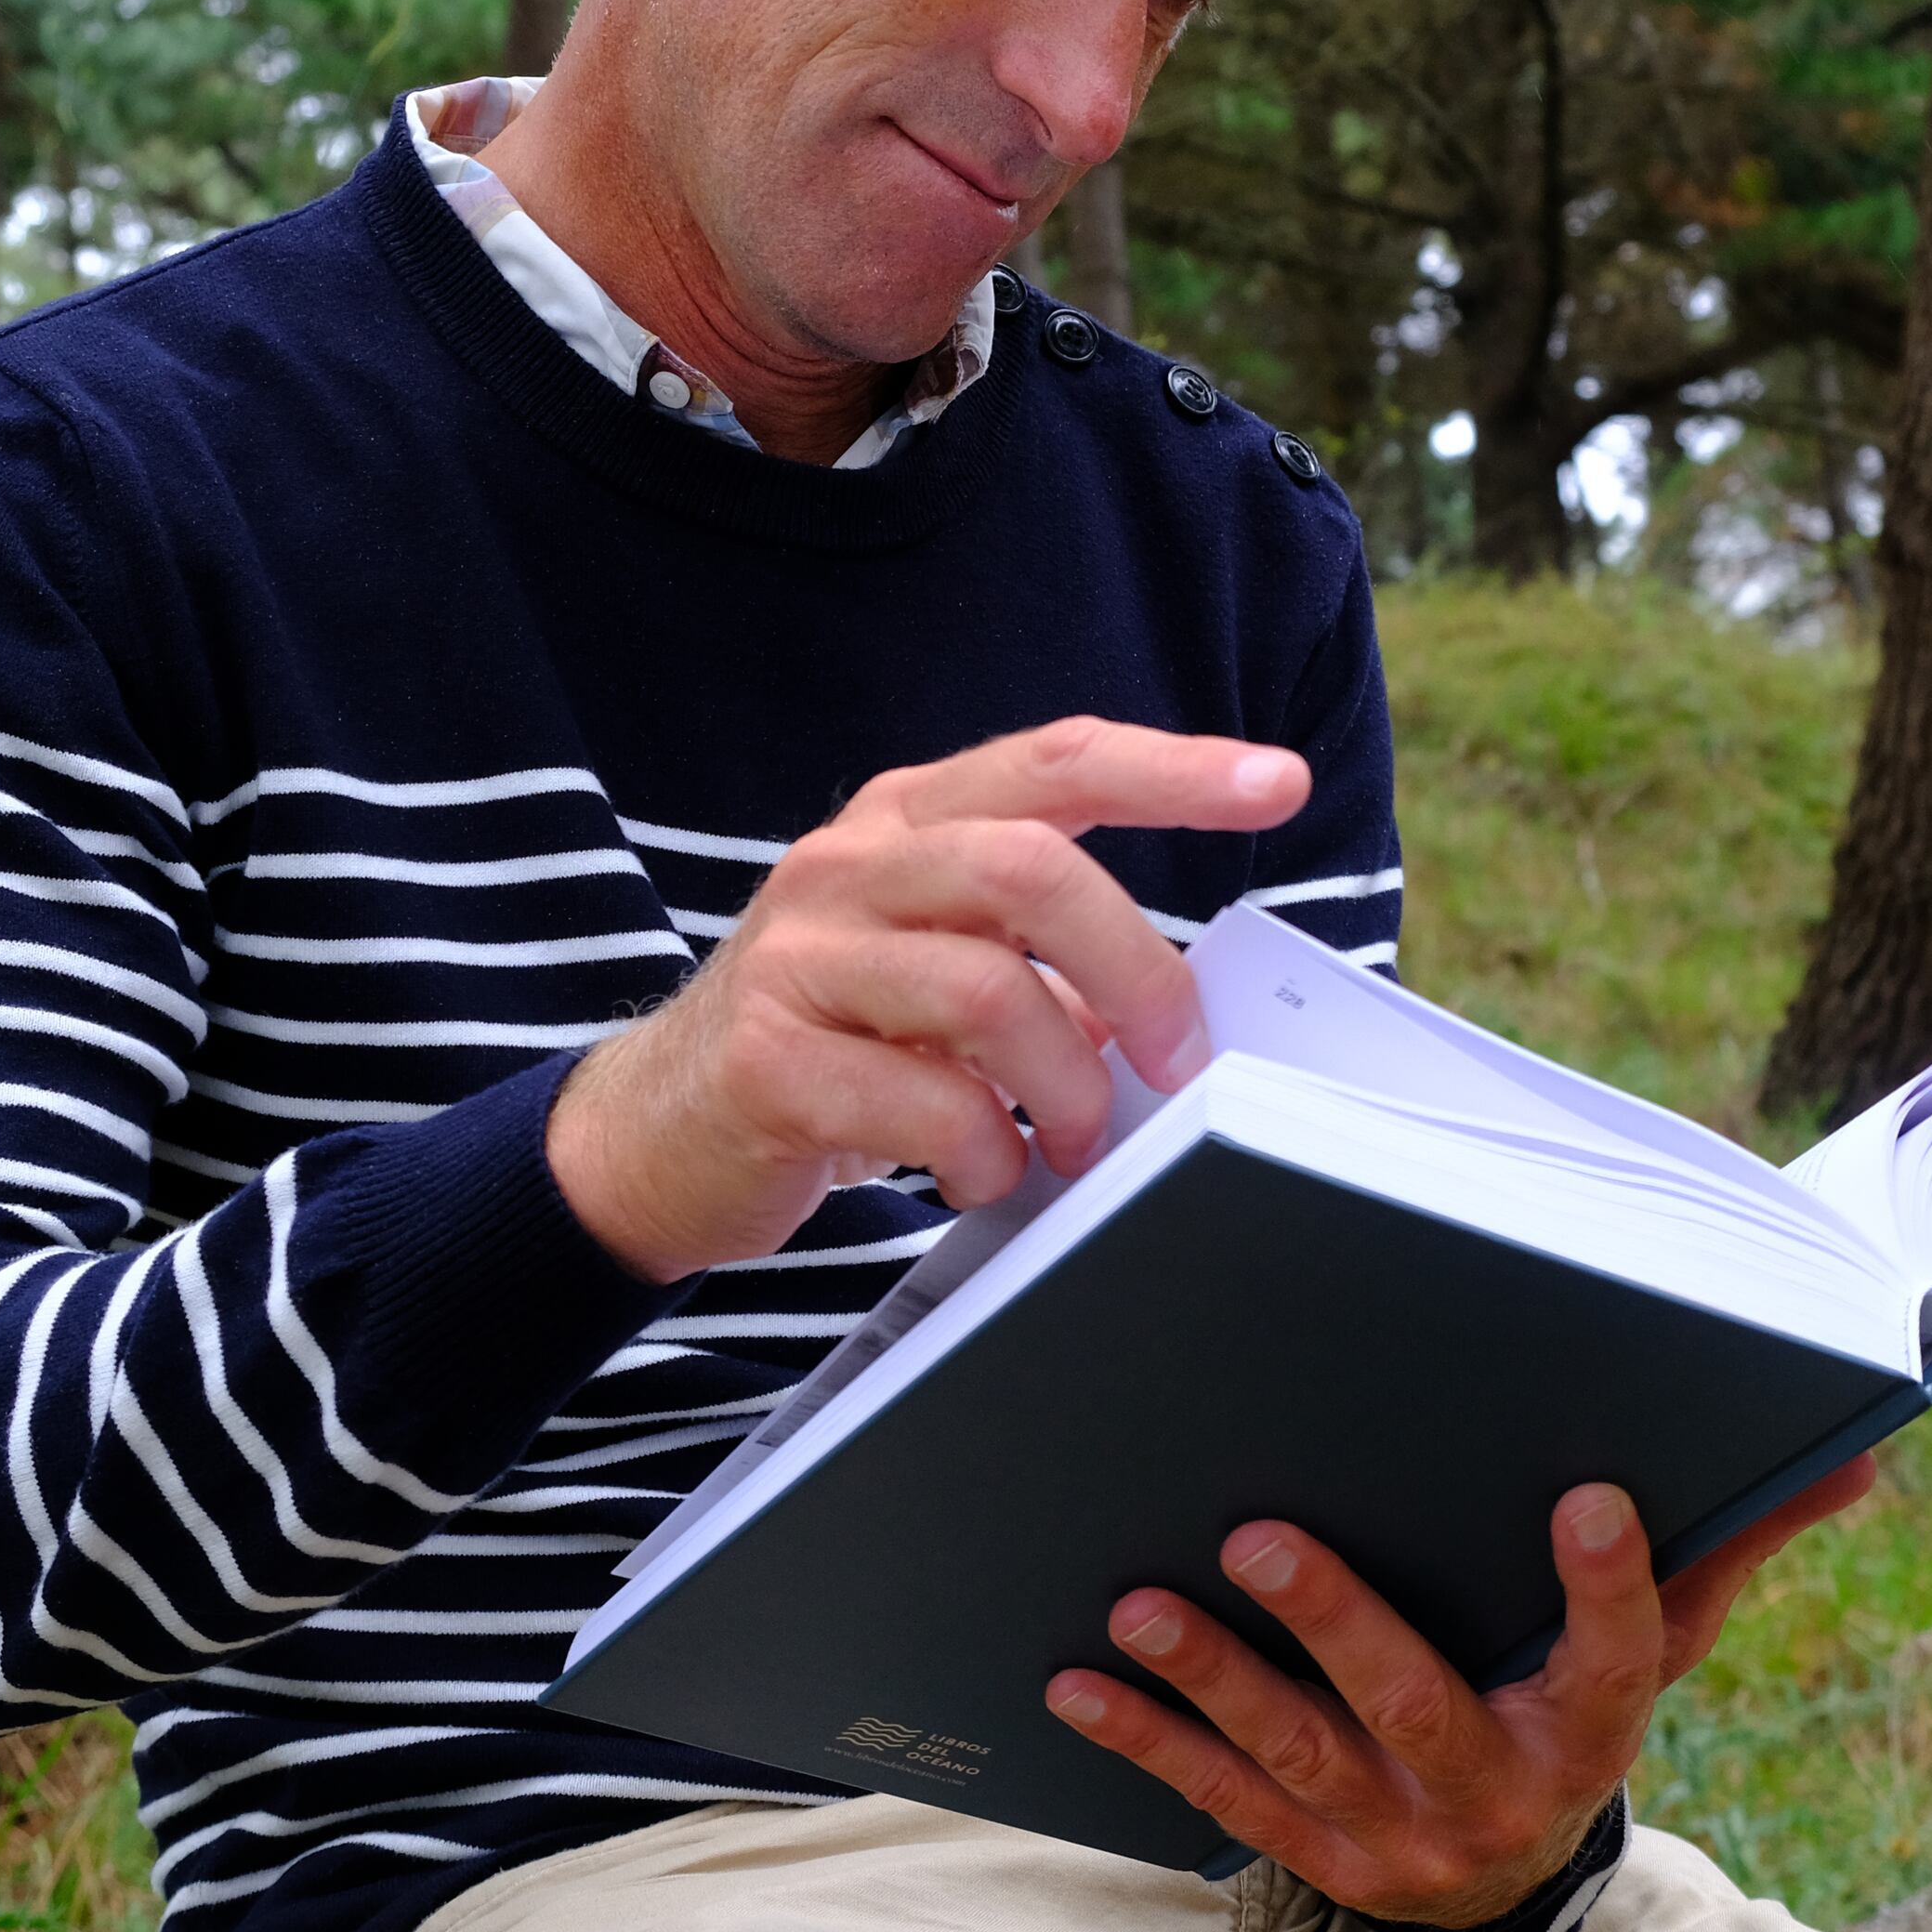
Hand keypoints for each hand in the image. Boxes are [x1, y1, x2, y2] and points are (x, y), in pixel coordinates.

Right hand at [546, 716, 1312, 1283]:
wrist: (656, 1131)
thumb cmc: (830, 1042)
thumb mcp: (933, 966)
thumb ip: (1038, 956)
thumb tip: (1172, 1008)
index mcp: (908, 821)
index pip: (1057, 760)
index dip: (1174, 769)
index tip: (1275, 781)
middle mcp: (851, 866)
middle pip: (1032, 868)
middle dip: (1137, 968)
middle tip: (1178, 1059)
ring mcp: (801, 958)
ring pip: (988, 989)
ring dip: (1065, 1085)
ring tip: (1071, 1142)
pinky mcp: (769, 1061)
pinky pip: (924, 1099)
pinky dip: (986, 1151)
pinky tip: (984, 1172)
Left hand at [1045, 1454, 1880, 1930]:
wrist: (1512, 1874)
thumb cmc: (1575, 1710)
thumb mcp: (1664, 1648)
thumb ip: (1736, 1546)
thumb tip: (1856, 1455)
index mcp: (1591, 1726)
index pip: (1620, 1656)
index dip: (1609, 1583)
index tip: (1587, 1494)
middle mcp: (1494, 1787)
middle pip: (1418, 1706)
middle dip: (1337, 1625)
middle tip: (1260, 1535)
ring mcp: (1394, 1833)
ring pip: (1297, 1754)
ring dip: (1213, 1680)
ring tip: (1140, 1605)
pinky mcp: (1314, 1856)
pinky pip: (1220, 1799)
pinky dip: (1145, 1741)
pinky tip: (1079, 1681)